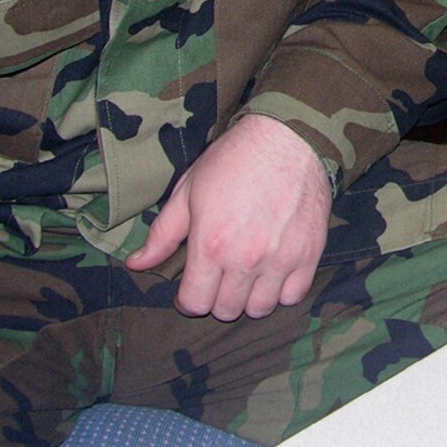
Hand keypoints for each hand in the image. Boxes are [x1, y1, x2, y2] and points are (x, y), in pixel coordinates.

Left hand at [124, 114, 333, 319]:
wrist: (288, 136)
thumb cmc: (234, 159)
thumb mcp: (188, 190)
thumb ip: (163, 234)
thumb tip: (136, 264)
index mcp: (211, 244)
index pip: (195, 303)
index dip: (188, 299)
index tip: (192, 287)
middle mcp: (246, 258)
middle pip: (226, 310)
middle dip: (217, 298)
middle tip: (220, 277)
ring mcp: (281, 259)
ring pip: (260, 309)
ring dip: (249, 298)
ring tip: (247, 276)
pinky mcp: (309, 254)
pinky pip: (293, 296)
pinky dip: (281, 290)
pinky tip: (273, 271)